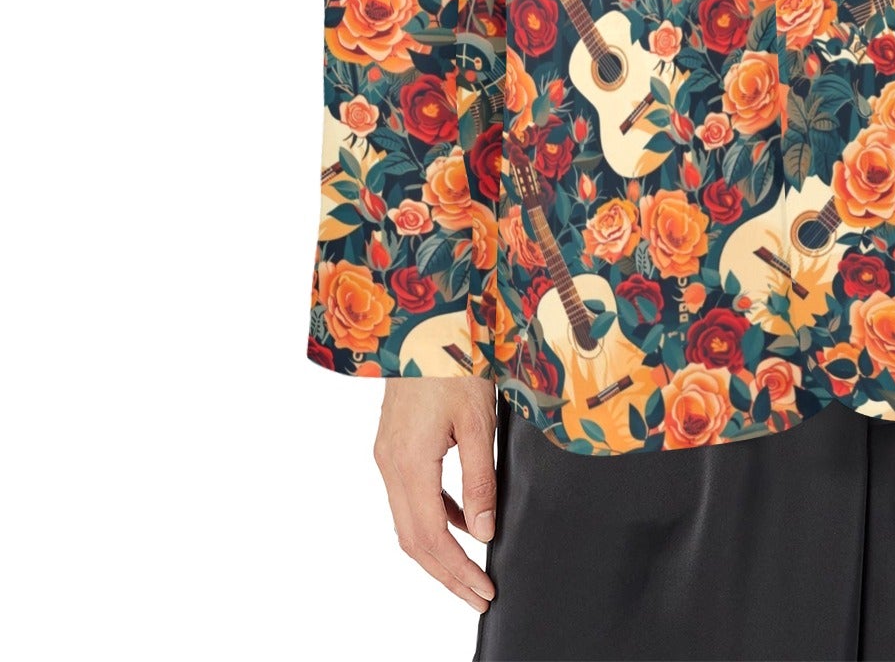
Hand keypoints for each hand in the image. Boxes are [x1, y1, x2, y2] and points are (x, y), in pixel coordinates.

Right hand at [374, 377, 498, 611]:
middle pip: (413, 540)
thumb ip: (480, 480)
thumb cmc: (455, 359)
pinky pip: (411, 496)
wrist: (426, 320)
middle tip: (479, 596)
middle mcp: (390, 464)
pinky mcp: (394, 444)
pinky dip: (435, 517)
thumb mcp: (478, 420)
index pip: (431, 537)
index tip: (483, 591)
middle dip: (446, 574)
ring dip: (439, 551)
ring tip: (472, 571)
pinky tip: (462, 521)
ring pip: (408, 521)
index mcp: (409, 462)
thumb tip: (483, 533)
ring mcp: (388, 454)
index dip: (457, 571)